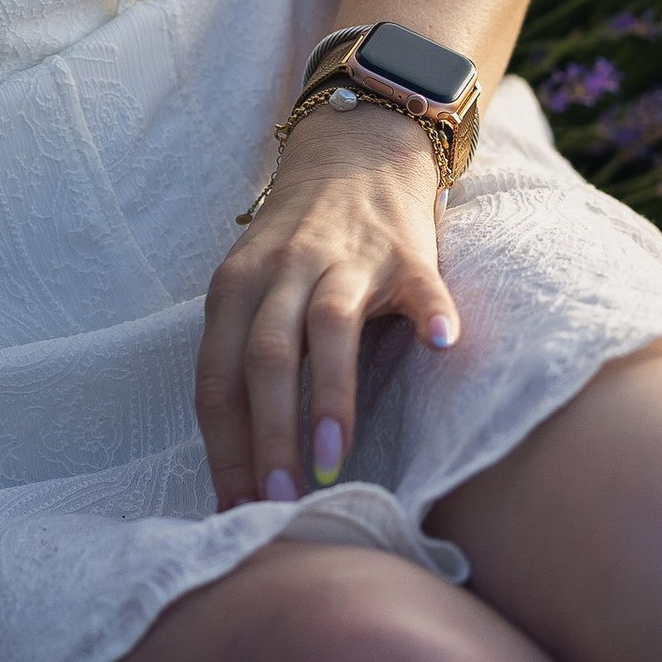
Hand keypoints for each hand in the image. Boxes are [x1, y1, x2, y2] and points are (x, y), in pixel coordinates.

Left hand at [194, 104, 460, 508]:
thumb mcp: (251, 290)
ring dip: (327, 398)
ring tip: (329, 464)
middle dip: (266, 436)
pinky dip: (431, 314)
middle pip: (265, 358)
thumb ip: (243, 359)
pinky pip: (420, 286)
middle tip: (275, 505)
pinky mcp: (406, 252)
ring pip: (328, 328)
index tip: (233, 508)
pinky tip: (445, 346)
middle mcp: (284, 270)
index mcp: (236, 287)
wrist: (355, 152)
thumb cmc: (297, 248)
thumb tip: (238, 470)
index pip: (217, 376)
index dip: (223, 446)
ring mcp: (347, 258)